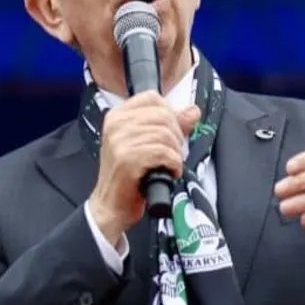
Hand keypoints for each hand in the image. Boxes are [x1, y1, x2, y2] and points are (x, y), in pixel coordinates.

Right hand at [88, 91, 200, 244]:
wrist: (110, 206)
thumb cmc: (128, 176)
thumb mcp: (146, 144)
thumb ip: (170, 125)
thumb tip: (193, 111)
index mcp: (117, 116)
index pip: (152, 98)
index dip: (170, 114)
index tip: (171, 133)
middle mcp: (115, 124)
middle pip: (163, 115)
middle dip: (176, 137)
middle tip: (172, 154)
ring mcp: (119, 141)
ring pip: (166, 135)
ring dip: (175, 153)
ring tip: (168, 165)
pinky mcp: (127, 159)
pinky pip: (164, 153)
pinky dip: (173, 165)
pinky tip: (168, 173)